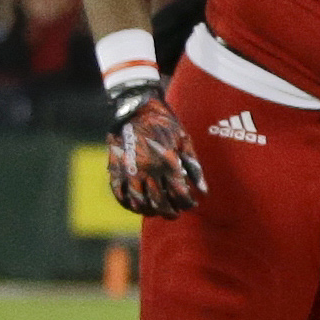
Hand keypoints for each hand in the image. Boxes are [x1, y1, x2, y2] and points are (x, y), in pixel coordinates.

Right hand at [107, 87, 205, 218]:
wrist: (137, 107)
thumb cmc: (165, 123)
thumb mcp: (185, 141)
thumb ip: (194, 168)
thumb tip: (203, 192)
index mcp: (168, 162)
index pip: (180, 194)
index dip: (187, 203)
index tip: (191, 203)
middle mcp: (149, 168)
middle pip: (160, 202)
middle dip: (170, 212)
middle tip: (175, 213)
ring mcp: (130, 169)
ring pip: (139, 202)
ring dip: (149, 211)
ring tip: (157, 211)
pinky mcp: (115, 166)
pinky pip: (119, 192)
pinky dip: (127, 203)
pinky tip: (137, 205)